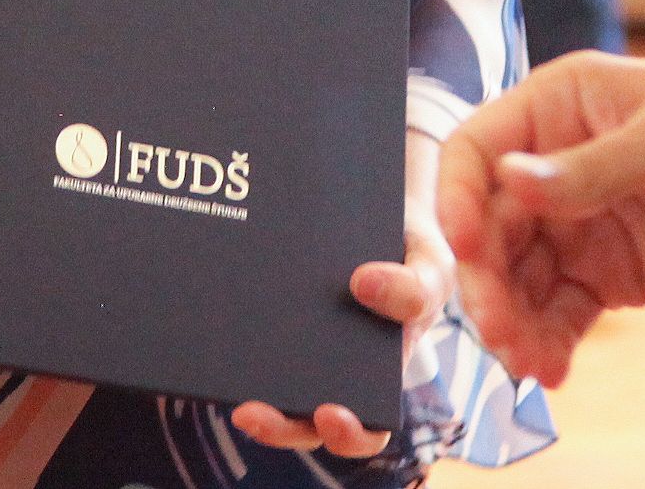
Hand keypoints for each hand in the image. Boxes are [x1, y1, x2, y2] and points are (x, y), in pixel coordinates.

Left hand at [231, 219, 447, 460]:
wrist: (380, 212)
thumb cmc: (412, 255)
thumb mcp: (432, 269)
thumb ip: (417, 289)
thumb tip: (365, 284)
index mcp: (377, 375)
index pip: (363, 427)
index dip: (347, 433)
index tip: (329, 413)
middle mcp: (332, 371)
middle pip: (303, 420)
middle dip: (278, 427)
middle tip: (251, 413)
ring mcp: (296, 346)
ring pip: (268, 390)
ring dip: (247, 398)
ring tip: (230, 390)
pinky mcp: (267, 315)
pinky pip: (246, 340)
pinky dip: (227, 343)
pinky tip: (212, 325)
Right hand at [435, 52, 644, 386]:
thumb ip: (592, 167)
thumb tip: (509, 180)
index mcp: (558, 107)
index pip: (478, 150)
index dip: (458, 197)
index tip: (463, 247)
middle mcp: (553, 165)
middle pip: (489, 226)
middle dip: (487, 280)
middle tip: (500, 329)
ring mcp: (578, 223)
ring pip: (517, 278)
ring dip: (512, 321)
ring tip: (527, 362)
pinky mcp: (607, 274)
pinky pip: (559, 312)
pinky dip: (547, 341)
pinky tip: (551, 370)